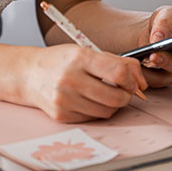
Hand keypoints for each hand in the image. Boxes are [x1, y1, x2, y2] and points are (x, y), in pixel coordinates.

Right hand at [27, 44, 147, 122]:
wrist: (29, 74)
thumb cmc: (61, 61)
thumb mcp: (87, 52)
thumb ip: (117, 62)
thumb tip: (141, 81)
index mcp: (79, 58)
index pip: (118, 72)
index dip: (132, 79)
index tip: (132, 81)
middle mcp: (70, 79)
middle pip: (115, 97)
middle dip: (126, 96)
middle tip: (123, 90)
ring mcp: (64, 100)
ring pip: (106, 111)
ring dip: (113, 105)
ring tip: (106, 94)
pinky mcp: (61, 115)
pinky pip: (92, 118)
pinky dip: (97, 111)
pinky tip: (89, 100)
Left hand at [137, 6, 171, 87]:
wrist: (151, 31)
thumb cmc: (166, 22)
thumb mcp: (166, 14)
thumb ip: (165, 23)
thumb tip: (159, 38)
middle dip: (168, 61)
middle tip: (155, 55)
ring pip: (166, 77)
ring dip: (152, 71)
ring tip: (139, 61)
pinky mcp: (160, 78)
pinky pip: (152, 80)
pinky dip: (142, 73)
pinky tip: (133, 65)